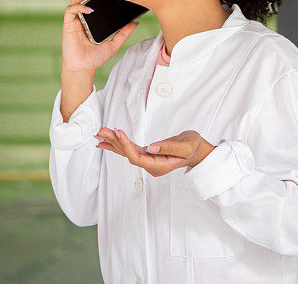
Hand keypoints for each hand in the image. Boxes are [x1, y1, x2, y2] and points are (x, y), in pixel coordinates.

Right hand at [62, 0, 138, 72]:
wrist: (84, 68)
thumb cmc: (95, 57)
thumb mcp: (114, 44)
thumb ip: (124, 33)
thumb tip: (135, 22)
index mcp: (92, 19)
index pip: (94, 0)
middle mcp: (83, 17)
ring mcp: (75, 20)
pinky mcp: (68, 24)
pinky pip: (71, 10)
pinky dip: (80, 6)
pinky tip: (89, 9)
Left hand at [94, 128, 215, 176]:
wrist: (197, 150)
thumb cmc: (193, 147)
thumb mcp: (185, 146)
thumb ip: (168, 147)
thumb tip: (151, 148)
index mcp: (159, 166)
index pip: (137, 158)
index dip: (126, 146)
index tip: (119, 132)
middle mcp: (151, 165)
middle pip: (128, 155)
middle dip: (115, 142)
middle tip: (101, 132)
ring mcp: (148, 161)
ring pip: (127, 152)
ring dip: (114, 142)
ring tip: (100, 134)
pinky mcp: (148, 154)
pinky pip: (131, 149)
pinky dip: (119, 143)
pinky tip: (108, 140)